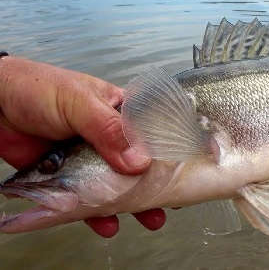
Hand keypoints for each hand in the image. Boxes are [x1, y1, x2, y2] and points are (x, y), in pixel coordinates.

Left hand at [0, 56, 165, 236]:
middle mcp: (111, 138)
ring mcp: (91, 159)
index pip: (154, 133)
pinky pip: (87, 200)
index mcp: (122, 112)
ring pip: (117, 185)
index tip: (186, 172)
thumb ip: (109, 130)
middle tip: (172, 202)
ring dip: (133, 204)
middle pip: (140, 164)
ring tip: (150, 219)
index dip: (171, 152)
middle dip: (156, 184)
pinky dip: (97, 215)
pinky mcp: (69, 177)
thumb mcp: (79, 102)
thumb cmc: (37, 89)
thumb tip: (139, 163)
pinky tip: (107, 225)